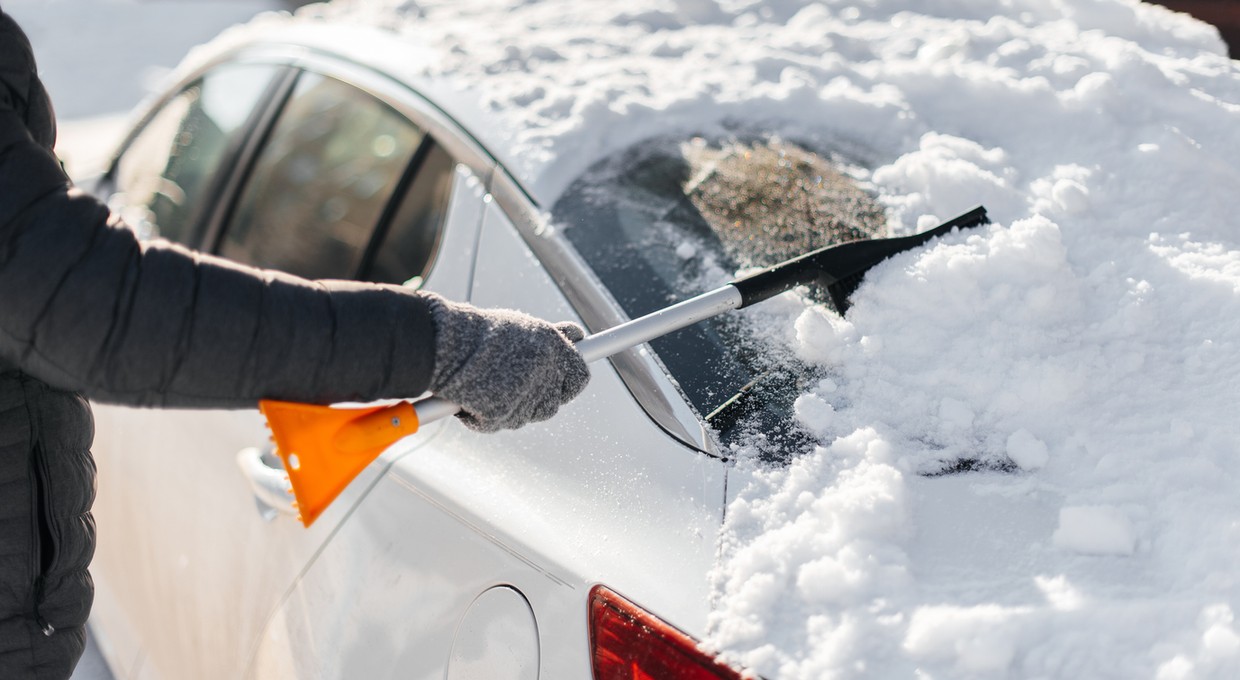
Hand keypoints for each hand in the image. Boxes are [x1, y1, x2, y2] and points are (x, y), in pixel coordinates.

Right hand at [424, 293, 589, 431]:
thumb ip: (551, 338)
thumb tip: (577, 336)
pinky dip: (483, 416)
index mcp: (553, 345)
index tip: (560, 385)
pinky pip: (498, 423)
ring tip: (487, 386)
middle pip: (553, 404)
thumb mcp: (521, 326)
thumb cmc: (479, 333)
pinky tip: (470, 397)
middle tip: (514, 388)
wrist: (443, 343)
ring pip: (526, 416)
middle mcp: (545, 370)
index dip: (569, 383)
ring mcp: (525, 394)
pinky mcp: (503, 412)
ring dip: (511, 408)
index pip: (580, 376)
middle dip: (537, 401)